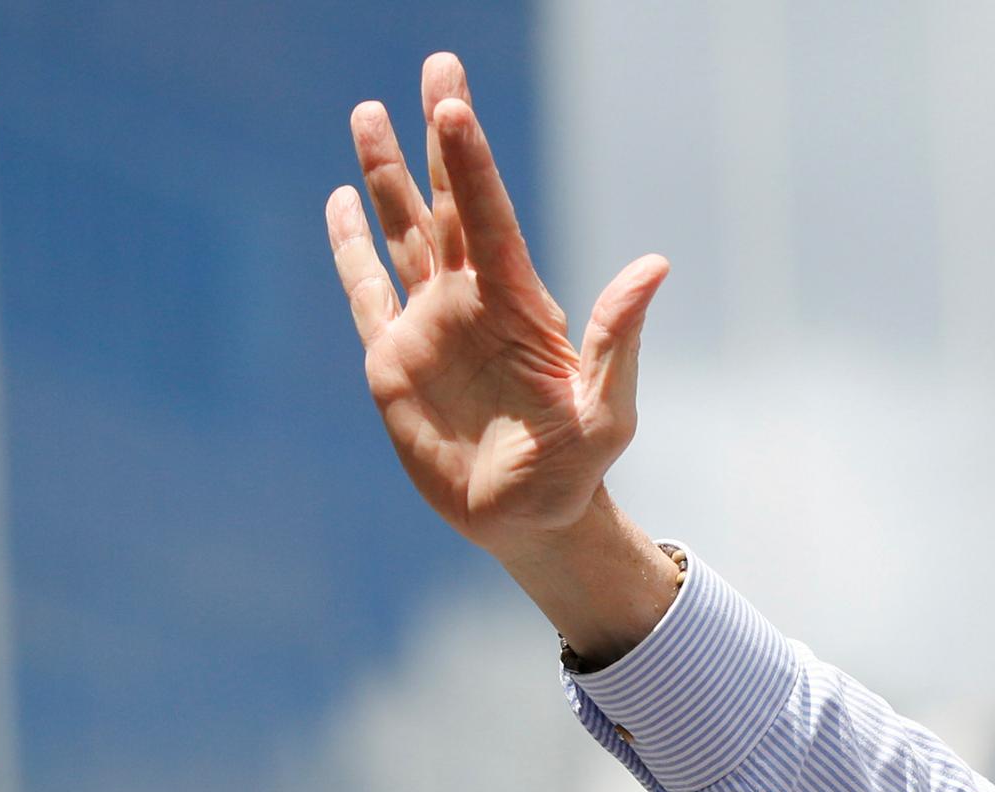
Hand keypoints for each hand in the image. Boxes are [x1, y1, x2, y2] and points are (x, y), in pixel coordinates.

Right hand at [324, 52, 680, 658]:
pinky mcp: (392, 360)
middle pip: (447, 203)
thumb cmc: (578, 470)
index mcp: (517, 306)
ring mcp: (430, 326)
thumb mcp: (608, 410)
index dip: (468, 161)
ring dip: (386, 174)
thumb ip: (619, 339)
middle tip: (439, 67)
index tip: (451, 101)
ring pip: (401, 232)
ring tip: (370, 110)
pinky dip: (349, 248)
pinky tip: (339, 203)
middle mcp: (470, 302)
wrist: (531, 521)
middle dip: (438, 138)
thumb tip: (655, 265)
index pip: (488, 217)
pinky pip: (366, 292)